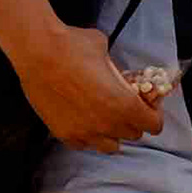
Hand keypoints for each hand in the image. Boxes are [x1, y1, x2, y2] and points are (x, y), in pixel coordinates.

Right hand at [11, 25, 166, 153]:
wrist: (38, 52)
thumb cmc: (73, 46)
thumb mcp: (106, 52)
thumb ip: (116, 70)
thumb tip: (116, 72)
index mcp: (124, 104)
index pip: (153, 125)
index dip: (152, 115)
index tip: (147, 107)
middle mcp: (106, 124)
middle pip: (133, 135)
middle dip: (133, 122)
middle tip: (124, 108)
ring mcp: (84, 132)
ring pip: (110, 146)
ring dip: (112, 134)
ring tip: (104, 119)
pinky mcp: (64, 134)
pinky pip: (84, 145)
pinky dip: (88, 137)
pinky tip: (83, 122)